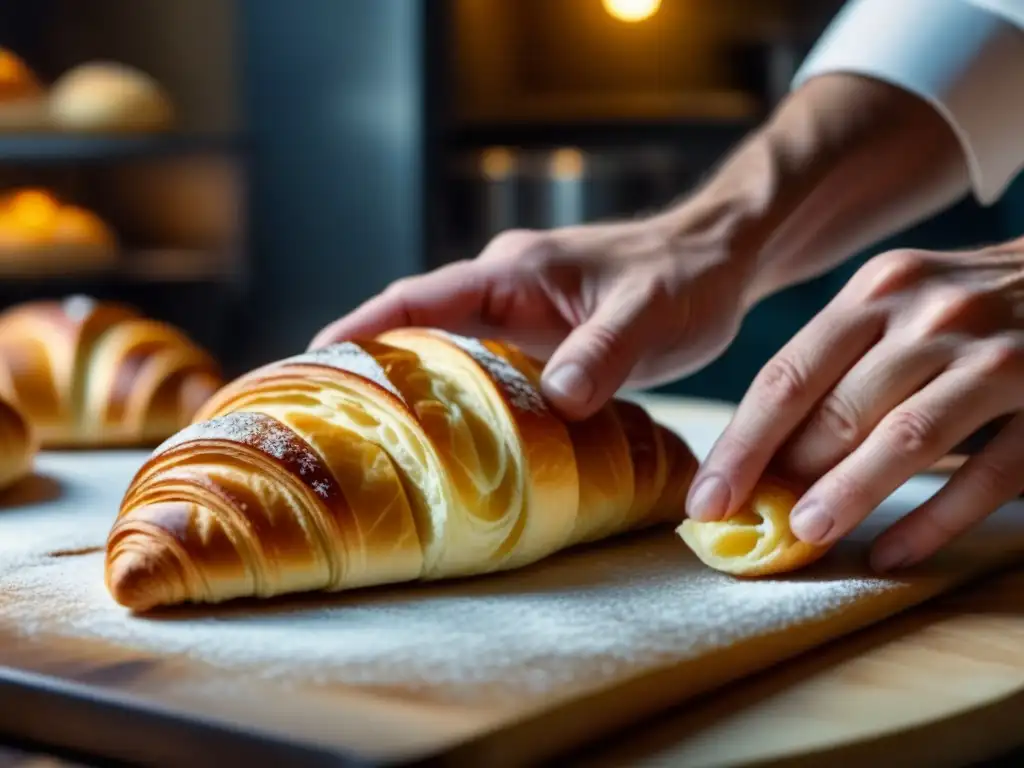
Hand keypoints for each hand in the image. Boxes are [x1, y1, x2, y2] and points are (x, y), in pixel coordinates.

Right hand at [310, 210, 755, 419]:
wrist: (716, 262)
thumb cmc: (682, 277)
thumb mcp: (646, 314)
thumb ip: (601, 350)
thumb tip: (555, 399)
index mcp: (512, 272)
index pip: (417, 297)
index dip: (361, 327)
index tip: (309, 359)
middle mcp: (503, 290)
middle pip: (414, 326)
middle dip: (367, 363)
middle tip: (323, 416)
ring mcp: (519, 316)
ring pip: (445, 350)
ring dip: (408, 384)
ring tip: (368, 437)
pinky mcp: (539, 340)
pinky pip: (483, 369)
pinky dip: (459, 397)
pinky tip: (451, 437)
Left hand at [688, 239, 1023, 570]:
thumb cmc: (966, 306)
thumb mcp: (898, 307)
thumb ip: (838, 365)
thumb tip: (765, 458)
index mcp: (877, 292)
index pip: (787, 377)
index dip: (741, 446)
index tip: (705, 501)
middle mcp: (933, 315)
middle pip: (839, 409)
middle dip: (786, 477)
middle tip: (750, 529)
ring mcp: (997, 357)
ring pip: (906, 439)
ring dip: (848, 495)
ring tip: (806, 538)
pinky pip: (988, 476)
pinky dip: (934, 521)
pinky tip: (891, 555)